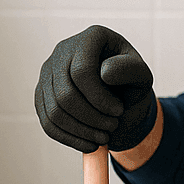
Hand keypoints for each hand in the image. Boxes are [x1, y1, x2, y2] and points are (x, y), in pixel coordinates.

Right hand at [35, 26, 155, 152]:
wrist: (120, 94)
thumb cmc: (131, 82)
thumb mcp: (141, 75)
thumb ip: (130, 70)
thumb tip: (105, 73)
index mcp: (90, 38)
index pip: (82, 71)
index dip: (100, 98)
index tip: (119, 111)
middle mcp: (63, 50)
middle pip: (65, 94)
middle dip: (91, 118)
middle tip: (112, 127)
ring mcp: (48, 73)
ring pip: (54, 111)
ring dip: (81, 131)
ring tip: (104, 137)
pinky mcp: (42, 94)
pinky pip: (47, 123)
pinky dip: (69, 139)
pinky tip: (89, 145)